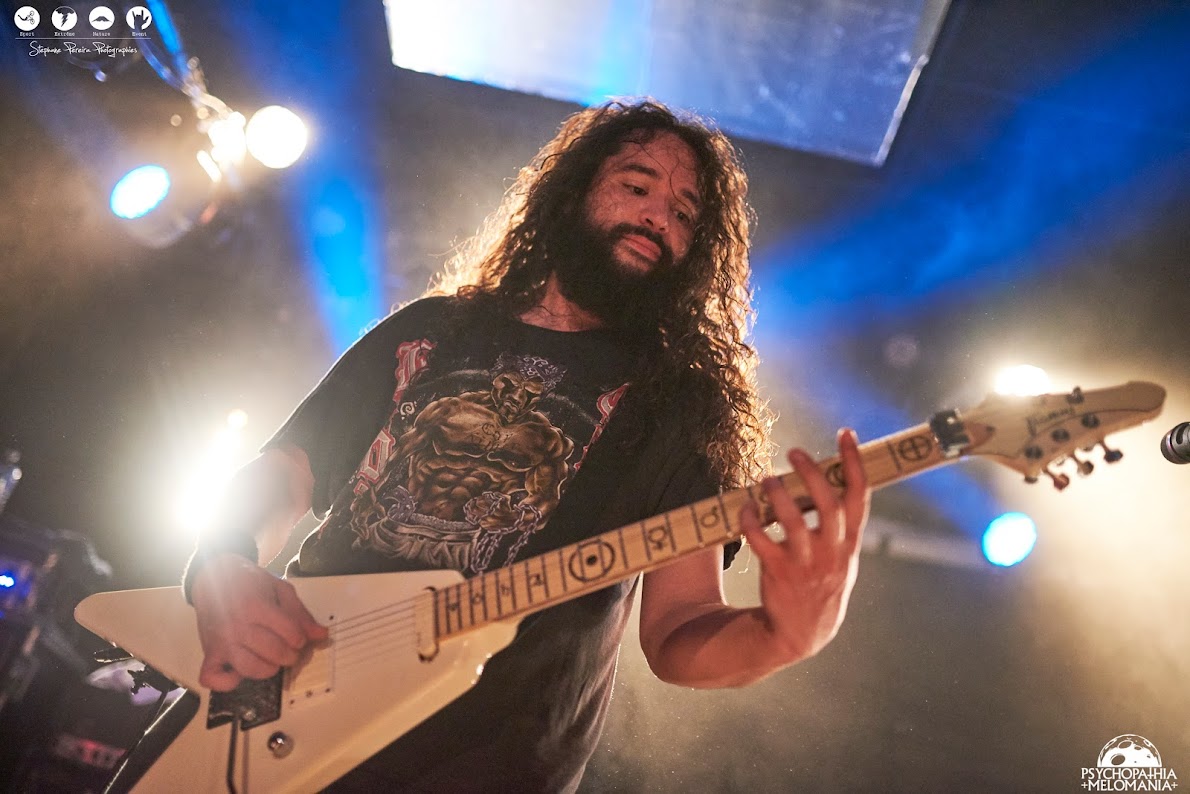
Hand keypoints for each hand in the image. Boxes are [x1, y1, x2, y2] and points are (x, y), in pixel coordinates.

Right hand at [191, 554, 327, 691]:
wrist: (212, 575)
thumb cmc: (247, 581)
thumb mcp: (278, 588)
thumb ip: (300, 613)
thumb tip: (321, 635)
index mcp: (256, 606)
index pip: (290, 634)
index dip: (301, 639)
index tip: (298, 638)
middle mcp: (237, 626)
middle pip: (273, 653)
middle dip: (290, 656)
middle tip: (290, 651)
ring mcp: (221, 642)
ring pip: (249, 668)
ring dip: (267, 669)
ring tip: (271, 661)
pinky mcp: (208, 653)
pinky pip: (213, 679)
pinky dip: (227, 682)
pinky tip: (239, 672)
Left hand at [740, 428, 869, 662]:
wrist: (803, 633)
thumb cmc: (821, 583)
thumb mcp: (842, 557)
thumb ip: (839, 525)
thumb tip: (827, 480)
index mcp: (849, 542)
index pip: (859, 496)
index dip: (854, 463)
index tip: (845, 433)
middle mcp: (832, 551)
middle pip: (827, 504)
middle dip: (812, 474)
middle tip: (794, 451)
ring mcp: (806, 564)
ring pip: (794, 522)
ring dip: (778, 495)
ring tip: (766, 478)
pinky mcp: (778, 573)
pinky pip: (762, 541)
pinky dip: (751, 521)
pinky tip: (745, 508)